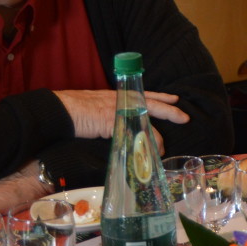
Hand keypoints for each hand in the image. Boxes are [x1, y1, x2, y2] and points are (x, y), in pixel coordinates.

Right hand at [55, 89, 187, 138]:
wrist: (62, 109)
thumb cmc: (76, 108)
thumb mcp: (99, 103)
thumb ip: (112, 108)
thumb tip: (118, 119)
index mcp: (120, 94)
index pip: (146, 93)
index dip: (161, 96)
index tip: (175, 98)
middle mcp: (123, 100)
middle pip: (153, 104)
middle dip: (170, 111)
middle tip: (185, 118)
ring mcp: (119, 110)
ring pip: (146, 122)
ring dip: (156, 137)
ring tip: (163, 148)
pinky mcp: (113, 122)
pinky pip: (133, 134)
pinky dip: (141, 144)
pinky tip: (147, 152)